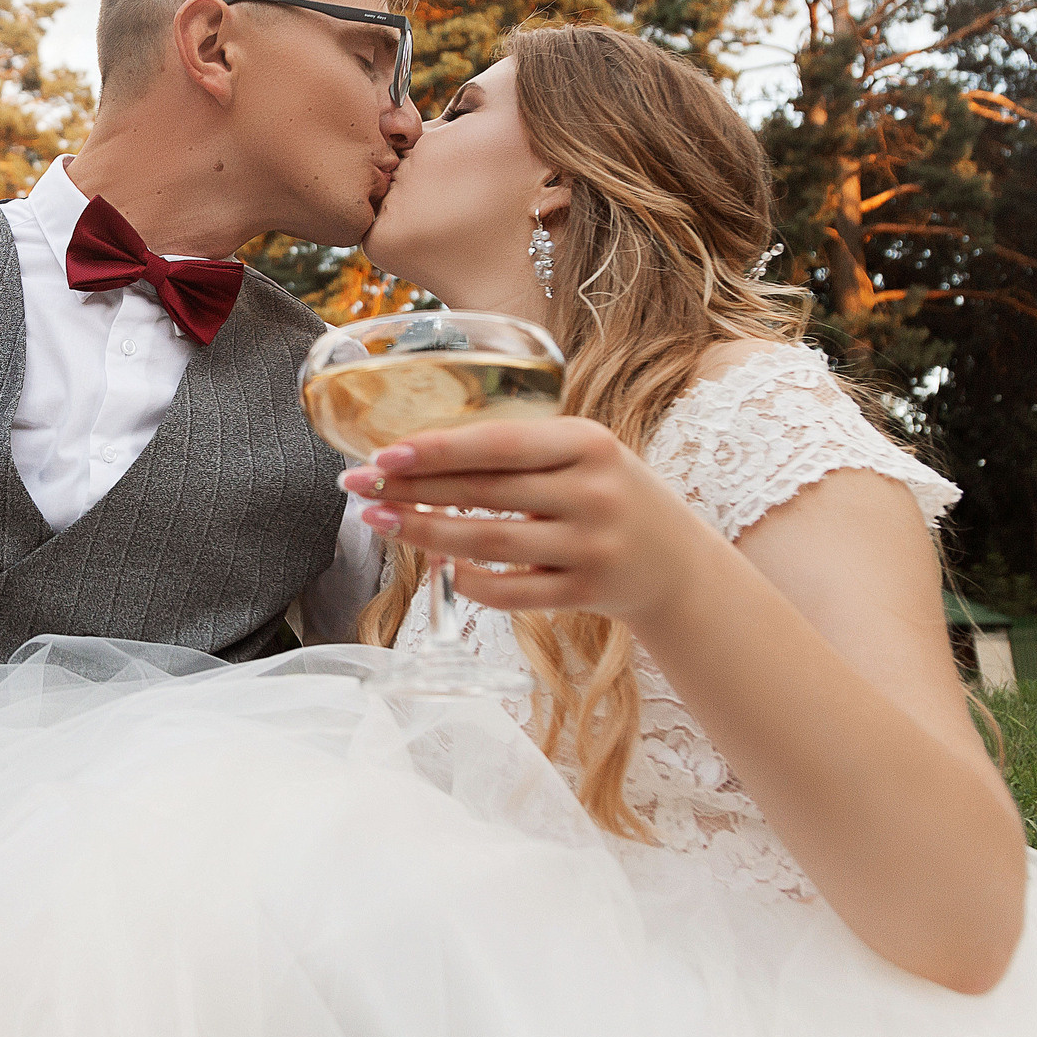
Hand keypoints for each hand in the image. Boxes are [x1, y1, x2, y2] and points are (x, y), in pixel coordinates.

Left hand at [339, 416, 721, 628]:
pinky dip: (467, 580)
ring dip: (424, 533)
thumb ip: (520, 451)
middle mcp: (593, 493)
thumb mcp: (582, 455)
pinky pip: (511, 592)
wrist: (677, 562)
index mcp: (589, 443)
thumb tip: (419, 454)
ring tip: (379, 522)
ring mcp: (592, 547)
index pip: (498, 445)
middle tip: (359, 487)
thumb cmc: (609, 493)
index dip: (437, 450)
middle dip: (412, 491)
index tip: (383, 455)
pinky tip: (436, 566)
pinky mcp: (587, 593)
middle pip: (484, 493)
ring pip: (488, 543)